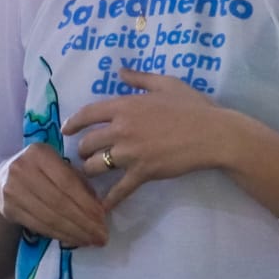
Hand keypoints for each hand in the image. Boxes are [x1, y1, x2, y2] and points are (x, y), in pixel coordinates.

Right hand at [0, 143, 107, 248]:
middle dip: (83, 222)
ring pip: (49, 217)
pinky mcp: (8, 209)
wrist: (2, 179)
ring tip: (90, 240)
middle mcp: (22, 169)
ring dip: (73, 232)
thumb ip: (77, 180)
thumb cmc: (40, 171)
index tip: (103, 218)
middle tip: (101, 236)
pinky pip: (38, 225)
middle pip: (59, 202)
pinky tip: (72, 240)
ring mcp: (12, 190)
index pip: (68, 182)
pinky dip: (58, 234)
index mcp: (40, 153)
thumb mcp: (57, 165)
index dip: (87, 202)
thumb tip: (100, 207)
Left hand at [63, 68, 236, 209]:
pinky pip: (119, 190)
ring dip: (91, 171)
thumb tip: (120, 72)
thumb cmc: (192, 106)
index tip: (66, 131)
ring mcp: (131, 153)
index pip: (88, 114)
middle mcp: (122, 129)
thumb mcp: (167, 84)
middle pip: (87, 144)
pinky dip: (109, 200)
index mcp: (126, 106)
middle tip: (86, 154)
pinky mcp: (142, 173)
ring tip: (93, 174)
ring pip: (95, 166)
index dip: (73, 123)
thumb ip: (140, 78)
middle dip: (83, 150)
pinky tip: (102, 207)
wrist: (213, 134)